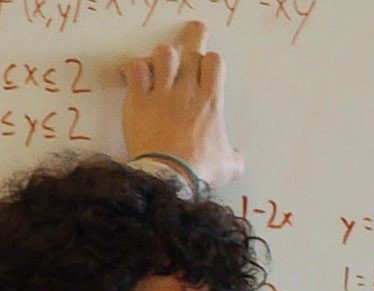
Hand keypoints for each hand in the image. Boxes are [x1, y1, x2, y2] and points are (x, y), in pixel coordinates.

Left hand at [121, 21, 244, 188]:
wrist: (171, 178)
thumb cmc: (201, 171)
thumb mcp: (228, 167)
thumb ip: (235, 158)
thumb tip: (238, 158)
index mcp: (211, 102)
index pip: (214, 62)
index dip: (211, 60)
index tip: (208, 66)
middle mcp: (187, 91)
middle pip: (191, 50)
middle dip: (194, 38)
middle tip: (194, 30)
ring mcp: (162, 93)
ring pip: (163, 54)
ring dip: (163, 56)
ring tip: (162, 63)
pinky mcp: (139, 101)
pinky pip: (135, 70)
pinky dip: (135, 68)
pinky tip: (134, 73)